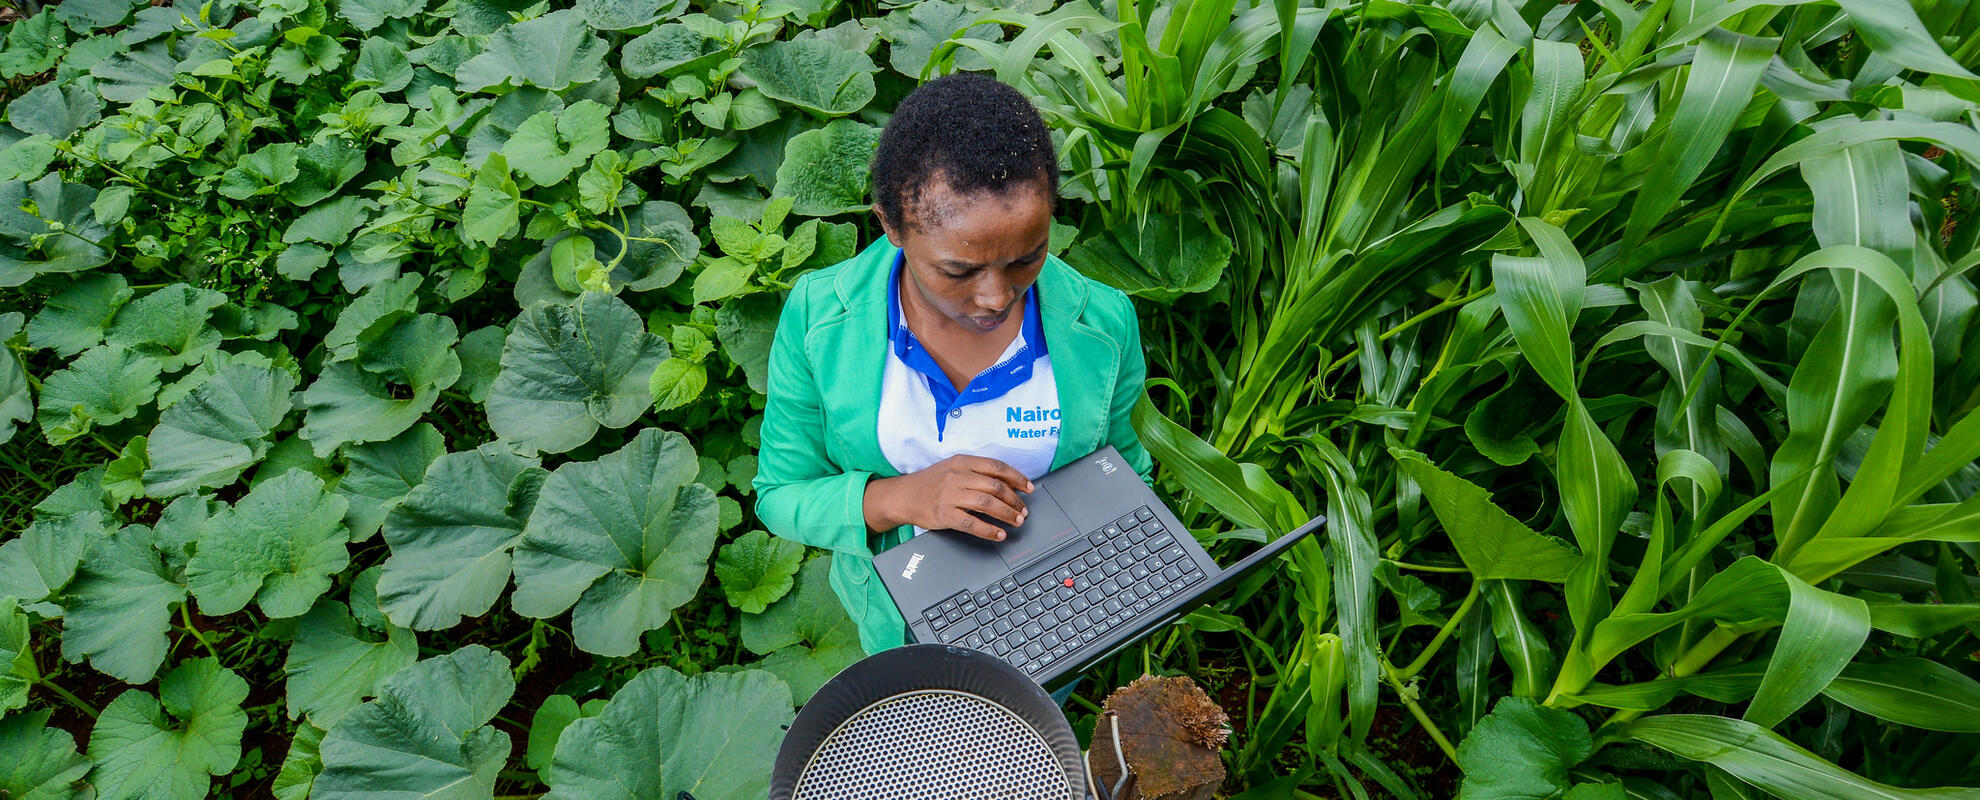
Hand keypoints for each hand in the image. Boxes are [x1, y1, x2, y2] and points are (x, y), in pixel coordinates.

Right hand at [863, 455, 1034, 539]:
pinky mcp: (944, 514)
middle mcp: (957, 476)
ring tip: (1016, 521)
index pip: (997, 467)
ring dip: (1006, 514)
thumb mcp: (953, 468)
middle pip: (995, 487)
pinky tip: (998, 534)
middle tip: (1023, 510)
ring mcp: (950, 495)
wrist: (904, 495)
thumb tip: (1009, 483)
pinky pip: (972, 523)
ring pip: (987, 504)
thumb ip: (977, 472)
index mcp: (963, 462)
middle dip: (1015, 500)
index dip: (1017, 478)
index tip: (1029, 488)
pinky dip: (989, 530)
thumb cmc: (932, 482)